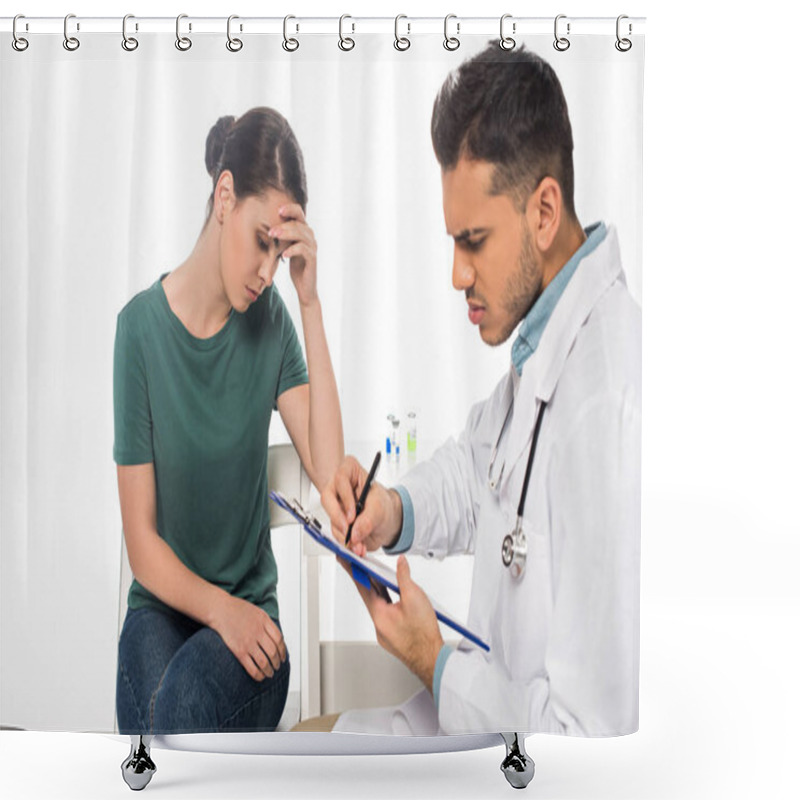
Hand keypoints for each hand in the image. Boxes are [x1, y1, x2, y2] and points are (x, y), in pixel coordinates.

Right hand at [211, 594, 286, 681]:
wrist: (220, 610)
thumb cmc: (238, 610)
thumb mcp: (257, 612)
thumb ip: (267, 624)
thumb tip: (276, 639)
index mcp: (264, 621)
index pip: (279, 639)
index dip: (283, 651)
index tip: (283, 657)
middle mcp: (258, 632)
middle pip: (273, 652)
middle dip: (277, 662)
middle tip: (277, 667)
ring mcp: (248, 642)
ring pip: (264, 662)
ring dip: (269, 670)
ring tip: (270, 674)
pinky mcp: (238, 651)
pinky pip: (251, 667)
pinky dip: (258, 674)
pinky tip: (260, 676)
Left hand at [269, 203, 317, 306]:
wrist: (305, 287)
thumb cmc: (295, 266)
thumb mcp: (287, 248)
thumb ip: (282, 237)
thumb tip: (265, 226)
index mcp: (304, 231)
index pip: (300, 213)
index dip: (290, 209)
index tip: (278, 210)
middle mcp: (310, 237)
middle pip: (298, 224)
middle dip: (283, 225)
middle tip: (270, 231)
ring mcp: (313, 247)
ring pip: (301, 234)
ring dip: (286, 234)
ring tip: (274, 237)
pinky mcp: (312, 258)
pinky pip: (303, 250)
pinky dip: (292, 250)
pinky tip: (283, 255)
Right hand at [322, 456, 401, 556]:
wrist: (386, 520)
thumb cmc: (383, 504)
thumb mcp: (380, 508)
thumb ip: (369, 519)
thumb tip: (355, 532)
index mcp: (350, 472)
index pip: (341, 479)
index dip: (345, 498)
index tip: (352, 516)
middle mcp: (338, 488)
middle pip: (328, 499)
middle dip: (338, 519)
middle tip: (348, 533)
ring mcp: (336, 505)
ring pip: (330, 519)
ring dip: (343, 536)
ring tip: (359, 545)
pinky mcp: (336, 521)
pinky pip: (334, 533)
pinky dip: (345, 543)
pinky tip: (356, 547)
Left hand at [339, 555, 442, 692]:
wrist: (432, 658)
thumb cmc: (423, 634)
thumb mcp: (415, 597)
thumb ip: (404, 577)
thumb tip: (401, 563)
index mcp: (379, 614)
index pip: (362, 587)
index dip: (354, 571)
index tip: (346, 560)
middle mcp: (379, 624)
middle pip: (370, 595)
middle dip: (367, 578)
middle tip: (362, 562)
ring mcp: (385, 631)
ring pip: (380, 604)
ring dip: (379, 589)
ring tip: (379, 574)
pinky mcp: (393, 634)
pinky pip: (387, 613)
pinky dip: (387, 600)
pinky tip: (394, 594)